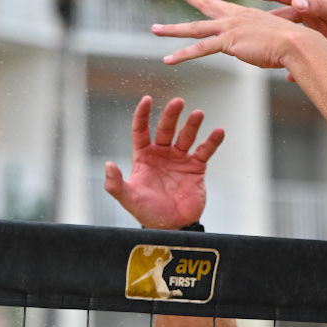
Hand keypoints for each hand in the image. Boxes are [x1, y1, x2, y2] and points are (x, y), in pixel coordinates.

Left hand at [103, 96, 222, 230]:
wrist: (171, 227)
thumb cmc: (147, 212)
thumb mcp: (128, 198)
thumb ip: (115, 183)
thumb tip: (108, 165)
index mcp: (143, 156)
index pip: (141, 130)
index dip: (143, 114)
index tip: (147, 99)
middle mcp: (162, 154)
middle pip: (166, 128)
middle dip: (172, 115)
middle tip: (178, 101)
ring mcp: (179, 160)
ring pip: (186, 136)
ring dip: (192, 125)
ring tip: (198, 114)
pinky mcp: (196, 168)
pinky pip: (205, 151)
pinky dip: (212, 141)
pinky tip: (218, 132)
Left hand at [153, 0, 305, 72]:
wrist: (297, 44)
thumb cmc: (292, 45)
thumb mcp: (274, 42)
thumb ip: (264, 46)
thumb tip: (266, 55)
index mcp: (245, 15)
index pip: (223, 4)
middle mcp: (235, 17)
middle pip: (206, 5)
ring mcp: (229, 28)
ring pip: (194, 29)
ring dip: (172, 30)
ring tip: (154, 30)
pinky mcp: (228, 42)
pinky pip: (199, 49)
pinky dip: (182, 55)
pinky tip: (168, 60)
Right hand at [237, 0, 326, 57]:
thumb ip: (320, 5)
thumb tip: (296, 1)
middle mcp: (315, 11)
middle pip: (282, 16)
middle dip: (262, 21)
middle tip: (242, 26)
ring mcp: (320, 27)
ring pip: (291, 36)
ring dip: (277, 45)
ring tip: (258, 54)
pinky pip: (306, 51)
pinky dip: (297, 61)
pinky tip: (288, 74)